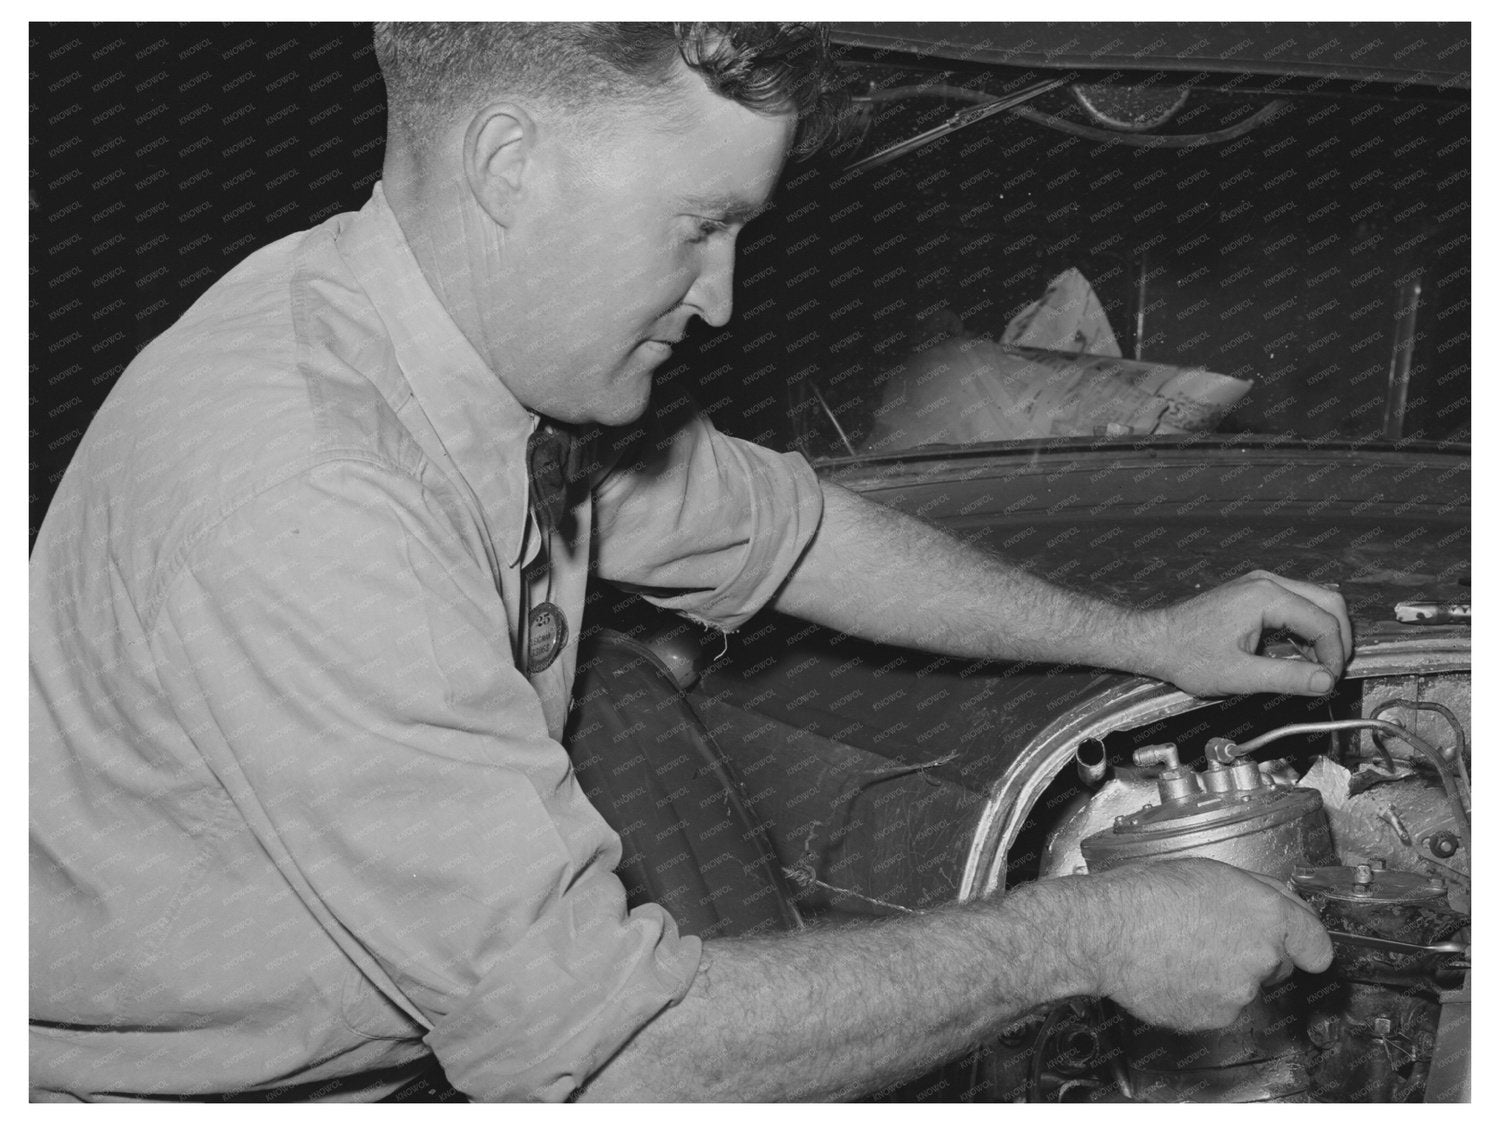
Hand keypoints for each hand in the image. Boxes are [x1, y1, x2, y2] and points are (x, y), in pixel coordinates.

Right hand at [1075, 858, 1332, 1031]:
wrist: (1106, 931)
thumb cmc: (1146, 893)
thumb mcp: (1208, 870)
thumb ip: (1256, 892)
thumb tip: (1281, 905)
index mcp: (1268, 916)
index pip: (1318, 945)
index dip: (1306, 945)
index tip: (1301, 949)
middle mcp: (1262, 958)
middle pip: (1275, 964)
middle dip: (1253, 952)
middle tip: (1210, 934)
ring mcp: (1240, 993)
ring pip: (1243, 987)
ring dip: (1222, 974)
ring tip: (1180, 950)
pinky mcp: (1214, 1018)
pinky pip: (1216, 1007)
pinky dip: (1199, 995)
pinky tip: (1171, 971)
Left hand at [1136, 570, 1352, 696]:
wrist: (1156, 641)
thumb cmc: (1186, 654)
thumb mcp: (1240, 675)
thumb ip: (1287, 678)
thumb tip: (1325, 682)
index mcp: (1265, 597)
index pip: (1324, 621)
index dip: (1335, 655)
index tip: (1330, 680)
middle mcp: (1266, 583)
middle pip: (1330, 602)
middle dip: (1339, 639)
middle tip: (1331, 672)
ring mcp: (1261, 585)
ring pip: (1317, 601)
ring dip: (1324, 633)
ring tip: (1316, 667)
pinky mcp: (1255, 594)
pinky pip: (1297, 605)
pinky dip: (1307, 628)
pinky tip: (1299, 655)